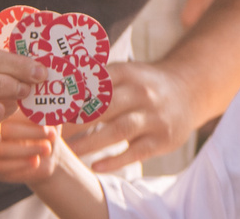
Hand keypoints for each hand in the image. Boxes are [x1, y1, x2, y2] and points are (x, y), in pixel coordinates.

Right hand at [0, 114, 65, 185]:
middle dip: (31, 132)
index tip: (47, 118)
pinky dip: (20, 164)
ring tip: (47, 149)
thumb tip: (50, 105)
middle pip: (5, 130)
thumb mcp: (51, 118)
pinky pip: (0, 167)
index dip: (29, 115)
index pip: (10, 111)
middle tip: (51, 135)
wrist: (48, 154)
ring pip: (1, 150)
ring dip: (27, 150)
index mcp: (5, 112)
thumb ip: (48, 110)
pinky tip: (36, 161)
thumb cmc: (49, 130)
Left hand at [61, 59, 195, 172]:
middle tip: (50, 135)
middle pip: (104, 107)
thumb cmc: (144, 85)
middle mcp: (142, 93)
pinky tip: (96, 166)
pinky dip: (116, 160)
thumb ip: (95, 78)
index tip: (48, 111)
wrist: (191, 90)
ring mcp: (154, 116)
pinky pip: (137, 151)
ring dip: (91, 142)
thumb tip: (53, 83)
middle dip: (75, 122)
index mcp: (129, 74)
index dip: (71, 97)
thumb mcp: (126, 72)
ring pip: (119, 130)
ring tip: (69, 152)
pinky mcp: (162, 138)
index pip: (95, 84)